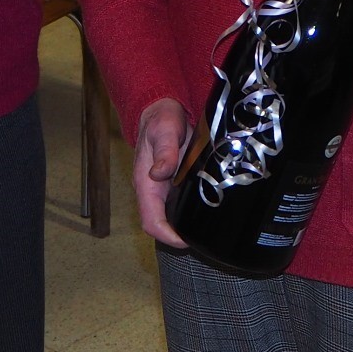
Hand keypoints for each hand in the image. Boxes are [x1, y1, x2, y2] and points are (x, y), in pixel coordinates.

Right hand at [134, 97, 191, 246]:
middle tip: (203, 239)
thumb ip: (164, 151)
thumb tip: (159, 174)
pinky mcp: (171, 185)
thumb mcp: (164, 130)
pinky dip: (188, 214)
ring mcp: (161, 189)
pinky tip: (205, 213)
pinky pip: (177, 207)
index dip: (167, 235)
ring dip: (183, 227)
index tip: (186, 241)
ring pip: (169, 218)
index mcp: (145, 182)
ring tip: (207, 230)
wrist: (162, 111)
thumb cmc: (161, 120)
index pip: (151, 220)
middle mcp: (151, 190)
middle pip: (160, 224)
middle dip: (178, 237)